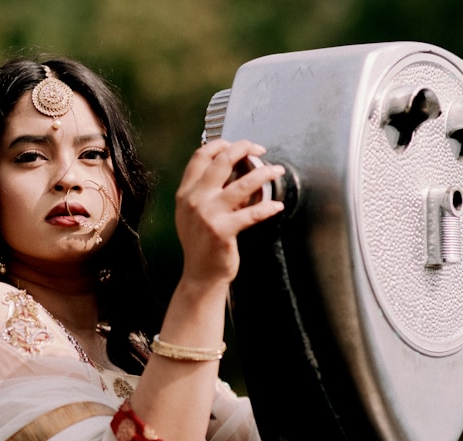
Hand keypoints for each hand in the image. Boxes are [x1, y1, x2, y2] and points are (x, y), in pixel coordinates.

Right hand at [174, 139, 284, 290]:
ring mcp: (207, 215)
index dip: (221, 144)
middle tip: (259, 149)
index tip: (238, 144)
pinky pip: (251, 214)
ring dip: (264, 173)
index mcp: (185, 193)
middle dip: (244, 149)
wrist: (200, 274)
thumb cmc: (201, 243)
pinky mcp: (222, 231)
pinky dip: (267, 207)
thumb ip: (205, 190)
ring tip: (276, 171)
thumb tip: (231, 168)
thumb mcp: (193, 213)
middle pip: (221, 162)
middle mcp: (194, 200)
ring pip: (241, 184)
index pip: (200, 156)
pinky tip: (276, 205)